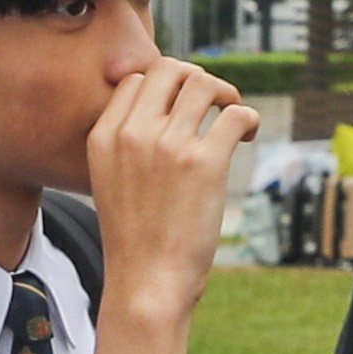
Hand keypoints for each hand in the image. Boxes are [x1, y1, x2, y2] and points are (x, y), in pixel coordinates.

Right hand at [88, 57, 261, 315]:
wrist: (146, 284)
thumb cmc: (134, 240)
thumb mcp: (111, 182)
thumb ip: (127, 145)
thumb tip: (165, 113)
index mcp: (104, 136)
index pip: (136, 78)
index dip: (165, 85)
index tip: (182, 106)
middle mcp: (133, 134)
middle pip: (170, 69)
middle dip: (197, 78)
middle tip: (213, 104)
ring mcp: (169, 146)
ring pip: (205, 83)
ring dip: (226, 93)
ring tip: (233, 118)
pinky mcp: (205, 163)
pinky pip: (235, 114)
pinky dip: (248, 118)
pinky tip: (248, 136)